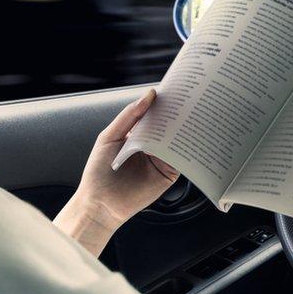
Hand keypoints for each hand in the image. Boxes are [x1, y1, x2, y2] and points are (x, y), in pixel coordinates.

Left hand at [54, 89, 179, 254]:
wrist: (100, 204)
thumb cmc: (99, 171)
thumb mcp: (110, 136)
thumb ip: (129, 116)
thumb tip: (150, 94)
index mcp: (138, 134)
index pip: (155, 115)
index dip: (165, 103)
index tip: (177, 90)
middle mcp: (153, 145)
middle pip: (170, 126)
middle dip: (179, 114)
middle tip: (191, 101)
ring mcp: (162, 159)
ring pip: (178, 141)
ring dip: (186, 130)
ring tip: (193, 117)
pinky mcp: (170, 173)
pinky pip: (182, 159)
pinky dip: (187, 150)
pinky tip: (190, 141)